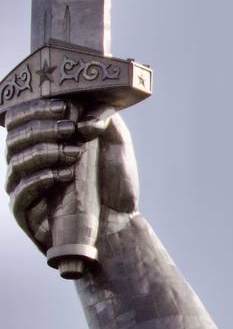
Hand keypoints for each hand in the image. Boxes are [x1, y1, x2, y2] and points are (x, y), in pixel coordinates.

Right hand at [5, 99, 138, 253]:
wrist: (120, 222)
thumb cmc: (114, 182)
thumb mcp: (117, 145)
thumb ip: (105, 120)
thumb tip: (84, 114)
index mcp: (42, 143)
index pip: (22, 120)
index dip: (37, 110)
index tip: (63, 107)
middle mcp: (28, 163)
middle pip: (16, 138)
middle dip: (42, 129)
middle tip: (69, 129)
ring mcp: (24, 187)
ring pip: (16, 162)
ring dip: (44, 152)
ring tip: (74, 153)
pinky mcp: (26, 212)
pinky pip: (20, 193)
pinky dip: (40, 180)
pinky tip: (63, 175)